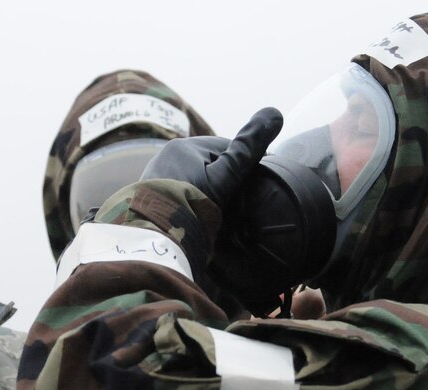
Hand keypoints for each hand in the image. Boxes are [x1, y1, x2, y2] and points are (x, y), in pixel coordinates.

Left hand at [141, 107, 283, 210]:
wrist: (152, 239)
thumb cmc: (191, 207)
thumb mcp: (225, 178)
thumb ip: (247, 150)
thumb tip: (275, 112)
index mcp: (185, 146)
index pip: (227, 150)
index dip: (247, 167)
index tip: (260, 187)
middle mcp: (167, 157)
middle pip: (210, 165)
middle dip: (226, 180)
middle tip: (241, 206)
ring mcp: (156, 177)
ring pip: (196, 179)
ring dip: (210, 192)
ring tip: (221, 215)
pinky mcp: (152, 197)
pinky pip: (181, 193)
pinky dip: (193, 202)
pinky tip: (200, 217)